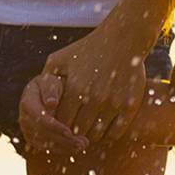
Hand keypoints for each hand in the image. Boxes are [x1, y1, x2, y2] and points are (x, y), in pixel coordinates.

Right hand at [17, 71, 81, 154]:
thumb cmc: (49, 84)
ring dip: (65, 147)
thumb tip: (52, 103)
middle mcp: (25, 119)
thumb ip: (50, 90)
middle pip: (43, 134)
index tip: (69, 132)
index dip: (54, 127)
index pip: (40, 118)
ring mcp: (28, 131)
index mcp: (27, 104)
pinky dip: (62, 149)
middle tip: (82, 143)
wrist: (42, 92)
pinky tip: (76, 148)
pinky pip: (47, 148)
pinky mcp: (34, 139)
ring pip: (45, 144)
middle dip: (63, 140)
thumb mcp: (49, 81)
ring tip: (83, 146)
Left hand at [34, 20, 154, 146]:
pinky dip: (108, 135)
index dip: (59, 126)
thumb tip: (44, 105)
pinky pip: (116, 133)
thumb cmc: (88, 49)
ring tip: (88, 129)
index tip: (61, 124)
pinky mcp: (130, 105)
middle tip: (73, 131)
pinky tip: (104, 128)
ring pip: (96, 135)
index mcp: (75, 88)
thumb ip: (46, 81)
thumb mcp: (60, 59)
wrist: (123, 39)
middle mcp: (94, 98)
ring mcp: (113, 102)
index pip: (61, 121)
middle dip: (73, 133)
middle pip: (77, 131)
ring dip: (90, 136)